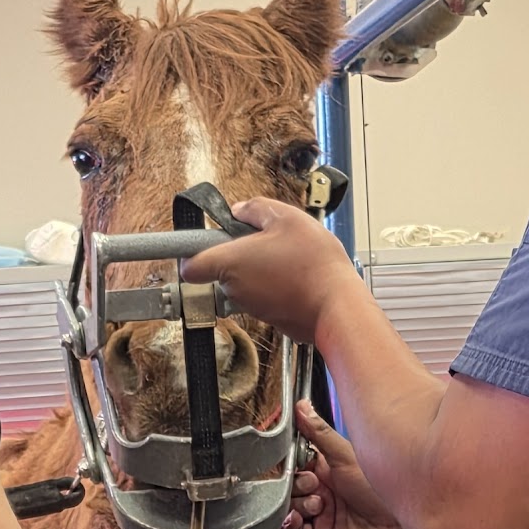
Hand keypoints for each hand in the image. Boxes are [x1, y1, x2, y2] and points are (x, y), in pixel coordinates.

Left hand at [181, 196, 361, 343]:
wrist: (338, 305)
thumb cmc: (314, 264)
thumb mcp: (287, 217)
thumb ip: (256, 209)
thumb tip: (241, 210)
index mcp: (230, 262)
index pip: (190, 266)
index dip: (191, 255)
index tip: (203, 244)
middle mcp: (235, 289)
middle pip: (223, 270)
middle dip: (240, 256)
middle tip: (266, 243)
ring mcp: (252, 307)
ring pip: (246, 284)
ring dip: (261, 271)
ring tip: (289, 260)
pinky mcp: (271, 319)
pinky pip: (266, 298)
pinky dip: (276, 288)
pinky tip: (298, 278)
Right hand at [278, 401, 421, 528]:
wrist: (397, 526)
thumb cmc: (380, 488)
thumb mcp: (345, 456)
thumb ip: (319, 433)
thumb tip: (302, 406)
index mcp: (328, 466)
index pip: (295, 463)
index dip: (291, 465)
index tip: (294, 465)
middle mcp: (324, 487)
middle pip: (290, 486)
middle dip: (296, 487)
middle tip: (313, 486)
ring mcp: (324, 510)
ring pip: (290, 508)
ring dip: (296, 506)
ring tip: (317, 505)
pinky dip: (291, 526)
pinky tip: (297, 519)